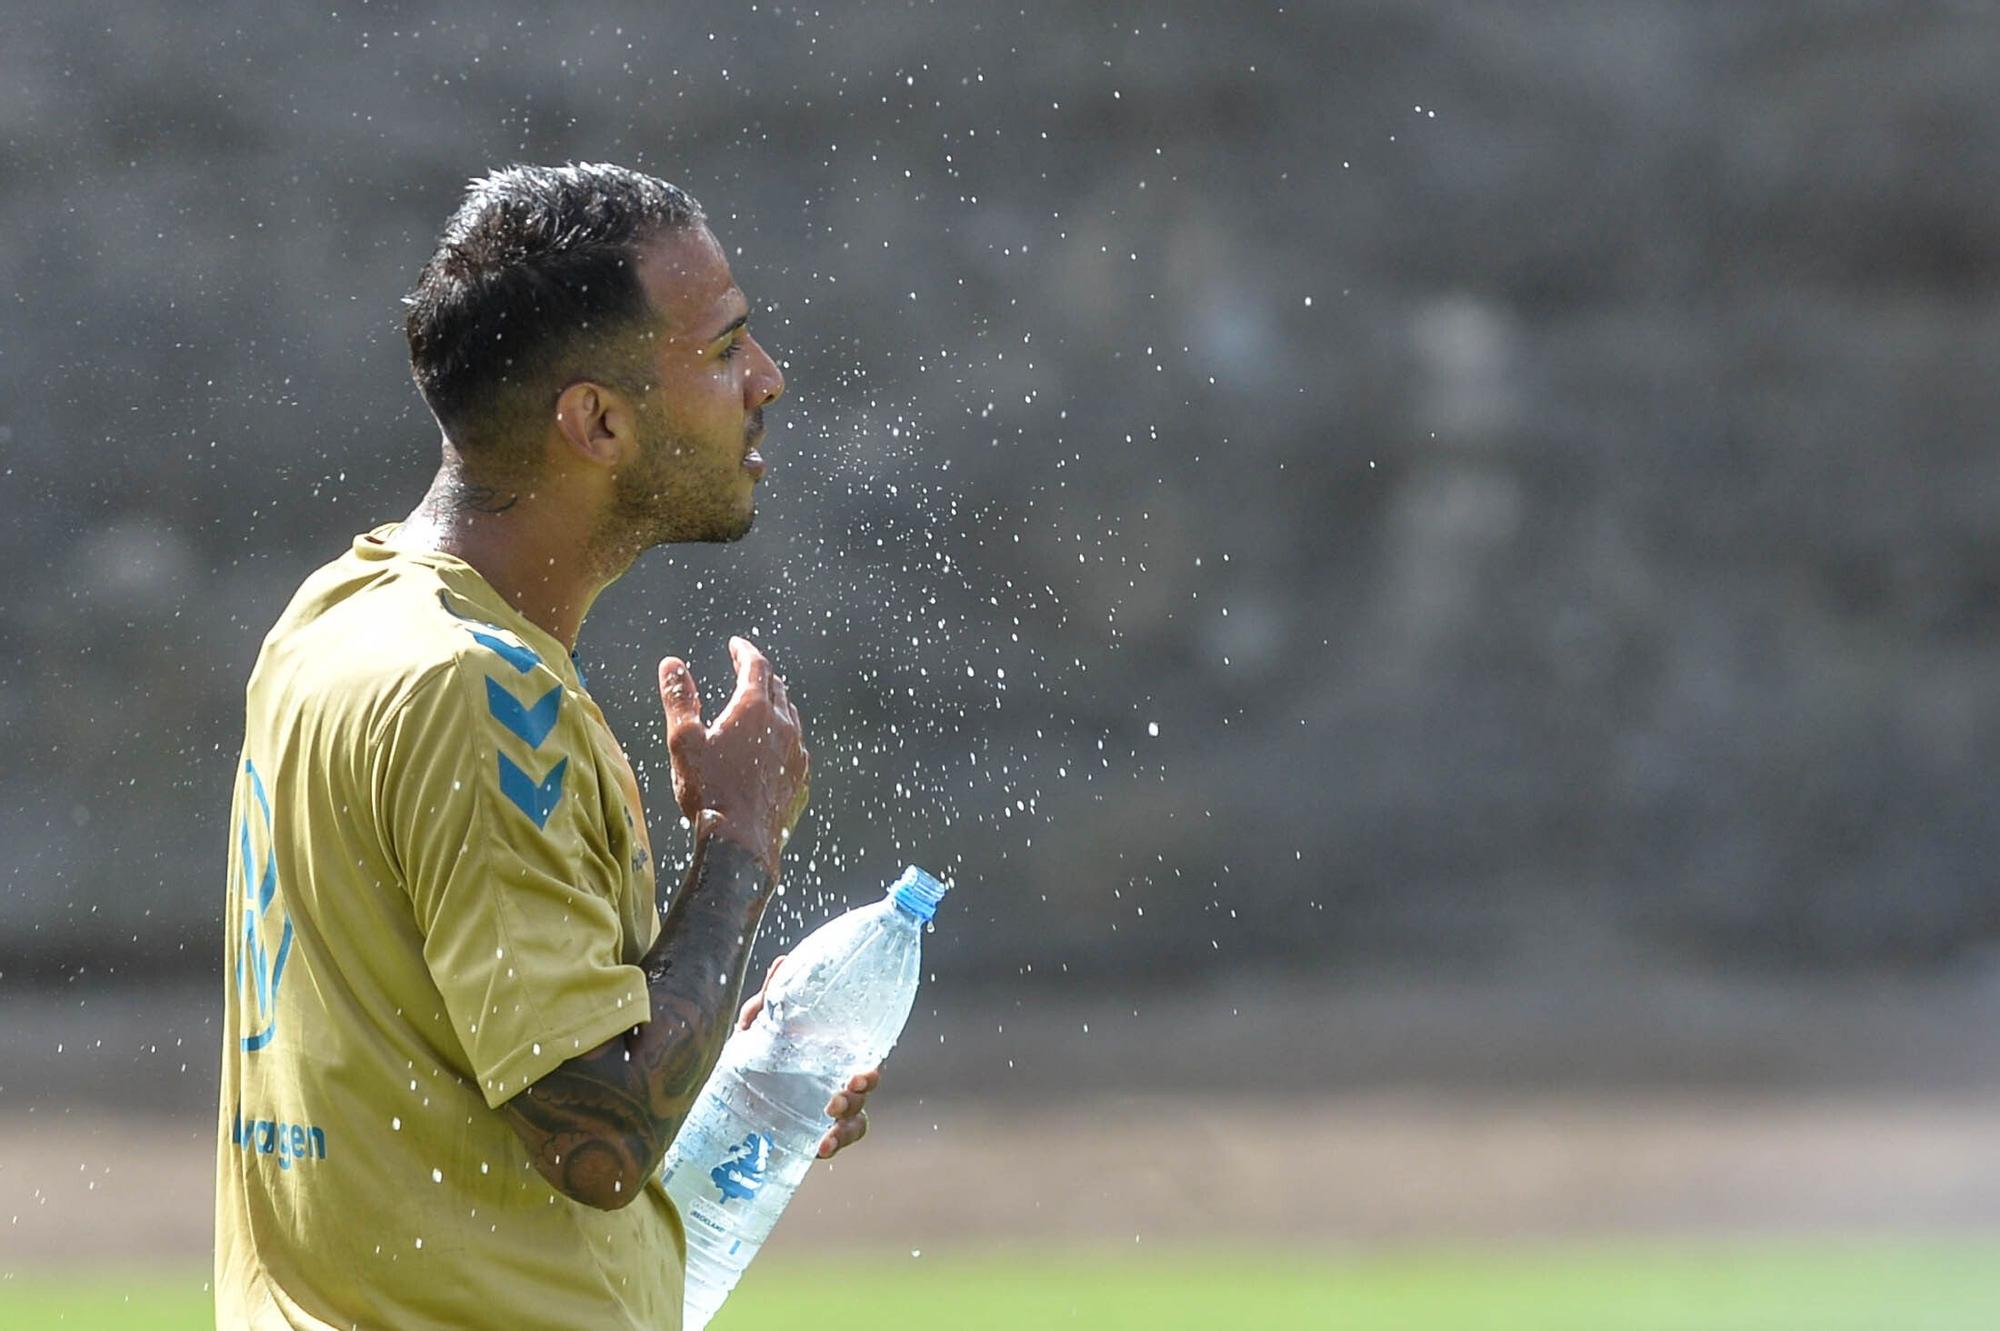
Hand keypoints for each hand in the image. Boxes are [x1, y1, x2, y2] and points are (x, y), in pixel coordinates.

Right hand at [658, 637, 809, 877]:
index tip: (735, 645)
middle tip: (745, 668)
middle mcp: (784, 725)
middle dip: (759, 673)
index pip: (756, 666)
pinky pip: (795, 743)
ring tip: (761, 701)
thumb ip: (678, 699)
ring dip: (775, 702)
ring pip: (790, 715)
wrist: (741, 845)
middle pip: (777, 687)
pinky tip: (774, 743)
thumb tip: (672, 664)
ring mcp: (796, 753)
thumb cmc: (709, 791)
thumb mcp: (683, 741)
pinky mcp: (799, 778)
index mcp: (755, 709)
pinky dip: (783, 732)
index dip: (744, 651)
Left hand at [738, 955, 880, 1158]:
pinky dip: (835, 1146)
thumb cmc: (750, 1050)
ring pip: (856, 1119)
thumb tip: (783, 961)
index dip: (870, 1069)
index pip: (863, 1057)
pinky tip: (820, 1149)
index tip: (861, 1074)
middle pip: (864, 1090)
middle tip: (841, 1096)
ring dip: (849, 1124)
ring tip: (828, 1128)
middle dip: (860, 1095)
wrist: (723, 1090)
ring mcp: (824, 1110)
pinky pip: (835, 1141)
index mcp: (830, 1052)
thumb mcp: (757, 1026)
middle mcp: (835, 1080)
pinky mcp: (810, 1132)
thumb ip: (771, 999)